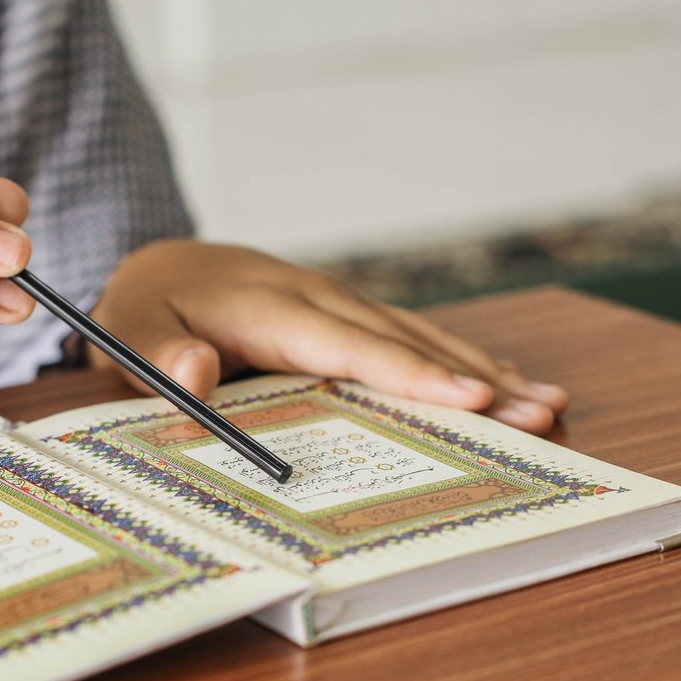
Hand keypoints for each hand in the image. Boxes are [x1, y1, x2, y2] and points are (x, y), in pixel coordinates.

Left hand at [89, 240, 568, 431]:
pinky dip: (460, 361)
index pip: (349, 346)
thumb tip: (196, 373)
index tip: (471, 395)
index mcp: (268, 307)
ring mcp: (338, 302)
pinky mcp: (348, 315)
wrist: (160, 266)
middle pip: (406, 343)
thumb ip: (159, 358)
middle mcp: (316, 298)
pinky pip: (410, 337)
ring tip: (550, 405)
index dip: (411, 374)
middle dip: (476, 380)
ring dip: (486, 371)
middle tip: (542, 413)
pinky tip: (507, 383)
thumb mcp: (131, 334)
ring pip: (420, 336)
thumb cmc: (145, 311)